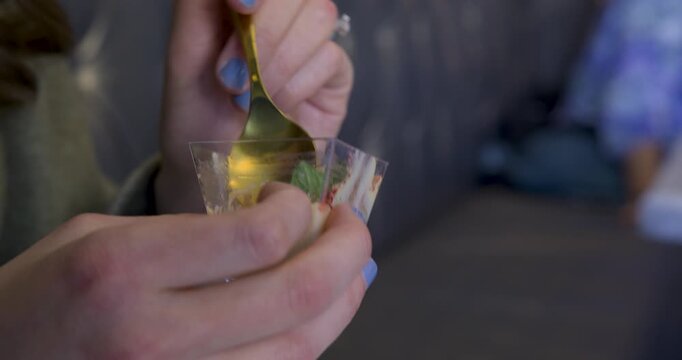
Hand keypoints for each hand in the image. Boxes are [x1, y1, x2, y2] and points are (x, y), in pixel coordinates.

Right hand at [0, 184, 371, 358]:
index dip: (297, 210)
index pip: (256, 237)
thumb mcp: (96, 237)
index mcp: (124, 269)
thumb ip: (186, 232)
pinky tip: (310, 314)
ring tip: (348, 270)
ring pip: (300, 348)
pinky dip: (307, 340)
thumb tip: (275, 228)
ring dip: (341, 302)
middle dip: (346, 250)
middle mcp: (156, 336)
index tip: (295, 200)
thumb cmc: (45, 295)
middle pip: (296, 295)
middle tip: (352, 226)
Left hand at [156, 0, 352, 212]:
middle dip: (262, 34)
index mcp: (245, 2)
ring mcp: (312, 42)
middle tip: (230, 79)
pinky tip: (278, 108)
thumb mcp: (184, 52)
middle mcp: (281, 15)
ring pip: (319, 16)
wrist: (217, 165)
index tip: (240, 9)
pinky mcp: (335, 73)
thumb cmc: (196, 112)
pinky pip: (330, 57)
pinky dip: (297, 86)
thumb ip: (201, 4)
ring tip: (249, 99)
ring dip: (279, 62)